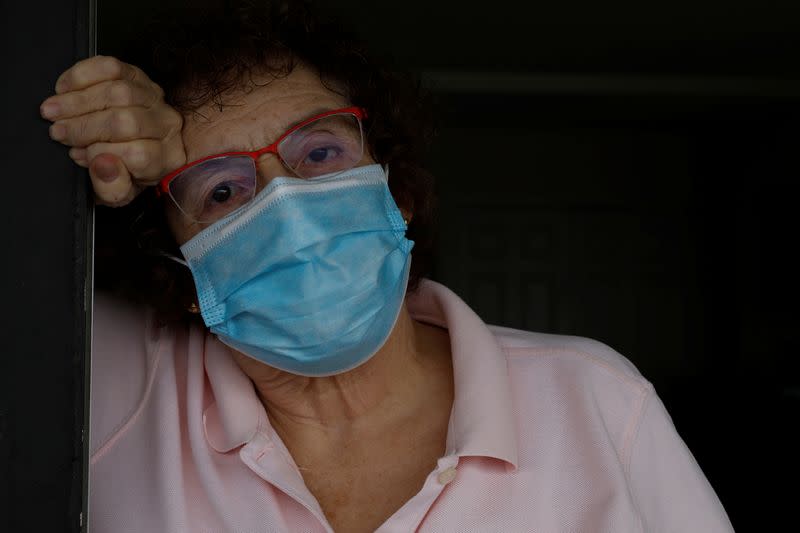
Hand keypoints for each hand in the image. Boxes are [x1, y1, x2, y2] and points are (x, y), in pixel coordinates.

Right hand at [41, 55, 185, 205]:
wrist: (128, 145)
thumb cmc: (123, 171)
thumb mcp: (117, 192)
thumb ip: (112, 188)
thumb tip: (102, 164)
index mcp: (167, 158)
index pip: (139, 154)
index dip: (102, 154)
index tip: (78, 155)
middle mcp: (167, 126)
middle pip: (125, 121)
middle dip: (83, 127)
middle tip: (57, 132)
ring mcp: (155, 98)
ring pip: (118, 92)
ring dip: (77, 101)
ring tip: (54, 111)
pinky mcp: (138, 76)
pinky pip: (112, 67)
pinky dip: (82, 75)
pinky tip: (65, 88)